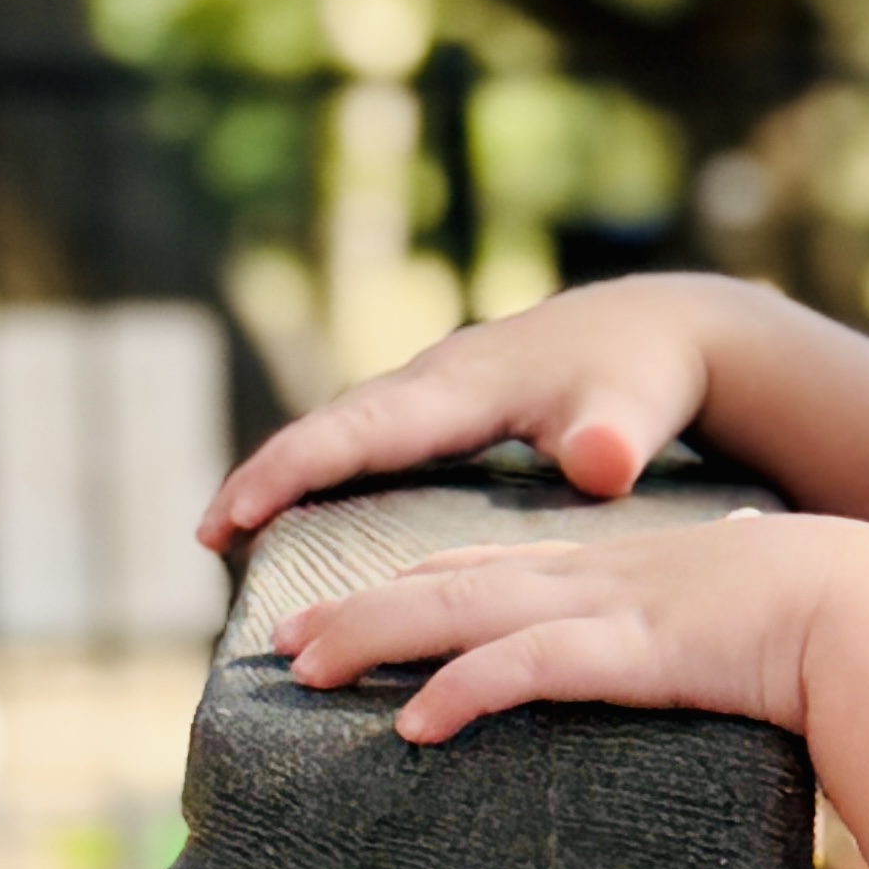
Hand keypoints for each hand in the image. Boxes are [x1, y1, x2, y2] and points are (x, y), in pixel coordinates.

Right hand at [202, 279, 737, 552]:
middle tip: (207, 537)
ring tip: (231, 535)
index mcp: (460, 386)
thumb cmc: (642, 378)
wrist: (661, 331)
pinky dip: (325, 471)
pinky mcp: (445, 404)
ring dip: (285, 474)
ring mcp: (435, 389)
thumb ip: (613, 440)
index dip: (289, 472)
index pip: (354, 430)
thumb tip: (601, 465)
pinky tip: (304, 516)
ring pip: (340, 430)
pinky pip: (366, 439)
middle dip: (264, 475)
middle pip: (327, 425)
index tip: (233, 517)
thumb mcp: (634, 410)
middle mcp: (432, 379)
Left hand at [276, 498, 868, 868]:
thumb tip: (753, 674)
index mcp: (638, 571)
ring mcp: (618, 608)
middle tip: (293, 636)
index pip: (509, 566)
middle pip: (461, 583)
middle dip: (370, 607)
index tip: (371, 599)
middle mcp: (611, 578)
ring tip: (311, 665)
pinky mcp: (634, 651)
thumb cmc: (849, 632)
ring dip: (381, 636)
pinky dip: (463, 692)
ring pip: (468, 613)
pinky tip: (413, 724)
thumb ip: (736, 649)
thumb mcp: (770, 631)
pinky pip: (527, 669)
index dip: (430, 582)